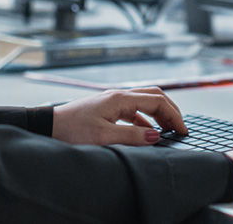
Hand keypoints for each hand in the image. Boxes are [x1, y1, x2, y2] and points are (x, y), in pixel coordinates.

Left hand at [52, 87, 187, 145]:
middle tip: (181, 127)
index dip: (173, 115)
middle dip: (170, 110)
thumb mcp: (103, 137)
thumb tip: (157, 136)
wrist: (49, 127)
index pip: (156, 101)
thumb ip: (132, 136)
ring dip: (159, 114)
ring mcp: (112, 101)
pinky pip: (133, 111)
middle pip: (153, 95)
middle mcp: (118, 96)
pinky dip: (145, 120)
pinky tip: (148, 133)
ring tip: (169, 130)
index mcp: (120, 99)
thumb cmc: (72, 131)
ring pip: (144, 102)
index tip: (183, 130)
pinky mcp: (106, 109)